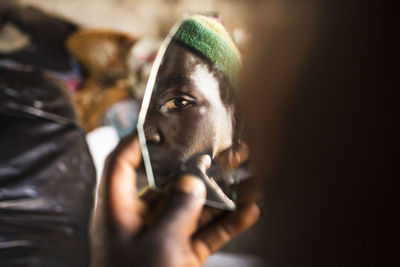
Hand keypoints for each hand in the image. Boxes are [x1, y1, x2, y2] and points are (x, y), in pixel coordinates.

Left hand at [92, 133, 259, 266]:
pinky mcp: (183, 254)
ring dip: (223, 193)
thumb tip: (192, 181)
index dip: (138, 141)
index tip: (162, 124)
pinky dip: (228, 223)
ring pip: (195, 207)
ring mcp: (164, 236)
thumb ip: (177, 209)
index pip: (122, 164)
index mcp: (118, 212)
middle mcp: (141, 219)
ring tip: (250, 174)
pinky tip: (250, 210)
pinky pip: (207, 233)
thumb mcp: (159, 245)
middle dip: (201, 166)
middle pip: (170, 182)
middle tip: (227, 149)